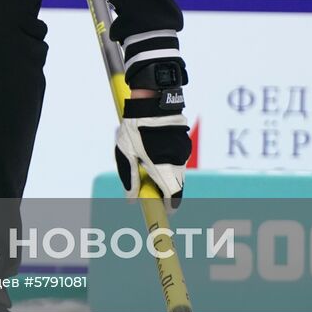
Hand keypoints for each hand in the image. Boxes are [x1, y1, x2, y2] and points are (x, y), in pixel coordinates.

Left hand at [114, 89, 190, 210]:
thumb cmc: (134, 127)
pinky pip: (178, 159)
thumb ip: (129, 177)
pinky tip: (155, 152)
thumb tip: (131, 200)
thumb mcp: (125, 152)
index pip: (173, 194)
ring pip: (178, 171)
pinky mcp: (185, 142)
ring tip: (148, 164)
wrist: (152, 100)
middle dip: (166, 190)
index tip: (166, 211)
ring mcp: (184, 151)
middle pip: (176, 185)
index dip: (170, 206)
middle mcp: (177, 160)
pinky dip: (169, 162)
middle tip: (152, 189)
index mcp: (162, 165)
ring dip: (167, 174)